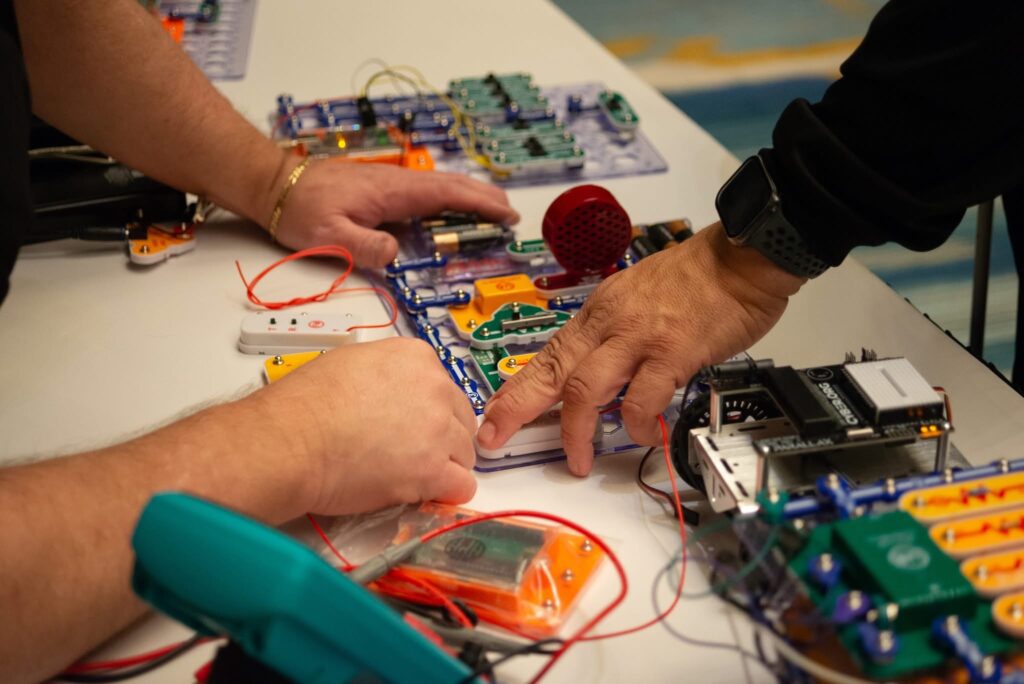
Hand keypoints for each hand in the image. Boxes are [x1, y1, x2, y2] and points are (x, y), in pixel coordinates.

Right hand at [248, 337, 478, 513]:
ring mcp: (438, 430)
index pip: (445, 389)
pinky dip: (445, 493)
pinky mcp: (433, 470)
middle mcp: (435, 388)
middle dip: (442, 439)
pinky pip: (461, 486)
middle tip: (410, 454)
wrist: (291, 441)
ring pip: (464, 454)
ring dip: (444, 466)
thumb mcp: (350, 363)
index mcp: (415, 358)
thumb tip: (390, 391)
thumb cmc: (305, 405)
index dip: (430, 413)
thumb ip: (386, 375)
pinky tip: (421, 493)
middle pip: (461, 421)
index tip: (412, 426)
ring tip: (408, 475)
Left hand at [271, 160, 519, 266]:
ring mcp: (389, 183)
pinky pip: (424, 192)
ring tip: (491, 209)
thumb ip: (365, 246)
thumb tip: (395, 253)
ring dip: (468, 196)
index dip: (479, 203)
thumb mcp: (329, 237)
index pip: (446, 194)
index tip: (505, 214)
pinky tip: (451, 208)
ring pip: (439, 186)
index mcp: (391, 192)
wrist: (275, 184)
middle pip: (450, 186)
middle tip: (510, 213)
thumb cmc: (300, 209)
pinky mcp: (380, 189)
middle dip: (483, 197)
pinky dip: (447, 198)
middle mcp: (396, 183)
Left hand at [476, 223, 806, 475]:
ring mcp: (638, 338)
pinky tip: (643, 435)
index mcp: (598, 314)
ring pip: (586, 388)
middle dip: (518, 408)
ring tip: (578, 460)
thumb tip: (598, 375)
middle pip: (552, 371)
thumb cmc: (695, 281)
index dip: (515, 389)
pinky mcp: (672, 352)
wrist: (740, 259)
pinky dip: (637, 424)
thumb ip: (614, 337)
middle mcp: (609, 325)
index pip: (546, 356)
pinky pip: (643, 398)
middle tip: (496, 438)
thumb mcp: (636, 301)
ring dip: (576, 430)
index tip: (492, 417)